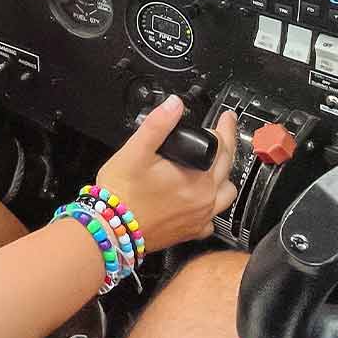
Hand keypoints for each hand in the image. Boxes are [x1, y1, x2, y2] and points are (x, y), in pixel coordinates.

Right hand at [94, 100, 239, 252]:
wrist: (109, 228)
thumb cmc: (121, 193)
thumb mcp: (136, 150)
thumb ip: (158, 124)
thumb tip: (174, 104)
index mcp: (196, 178)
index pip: (223, 146)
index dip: (224, 127)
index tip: (226, 118)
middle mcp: (204, 199)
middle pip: (228, 168)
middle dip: (227, 148)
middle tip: (222, 135)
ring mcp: (199, 218)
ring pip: (226, 195)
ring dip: (223, 179)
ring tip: (214, 168)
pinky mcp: (189, 232)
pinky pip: (211, 220)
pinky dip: (210, 207)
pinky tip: (198, 200)